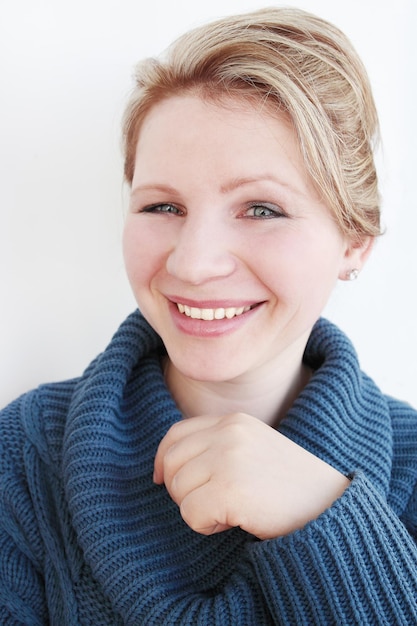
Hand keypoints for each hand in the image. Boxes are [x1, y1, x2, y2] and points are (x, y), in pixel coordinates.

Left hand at [153, 413, 349, 538]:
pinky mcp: (229, 489)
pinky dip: (206, 526)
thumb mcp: (252, 449)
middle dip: (180, 489)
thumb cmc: (289, 485)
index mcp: (233, 421)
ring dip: (197, 509)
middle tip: (209, 504)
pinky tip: (235, 521)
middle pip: (172, 462)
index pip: (176, 434)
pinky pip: (190, 514)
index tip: (162, 480)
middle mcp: (228, 433)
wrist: (329, 505)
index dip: (163, 459)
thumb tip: (167, 468)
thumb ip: (217, 447)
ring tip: (231, 510)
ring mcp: (228, 459)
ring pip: (178, 489)